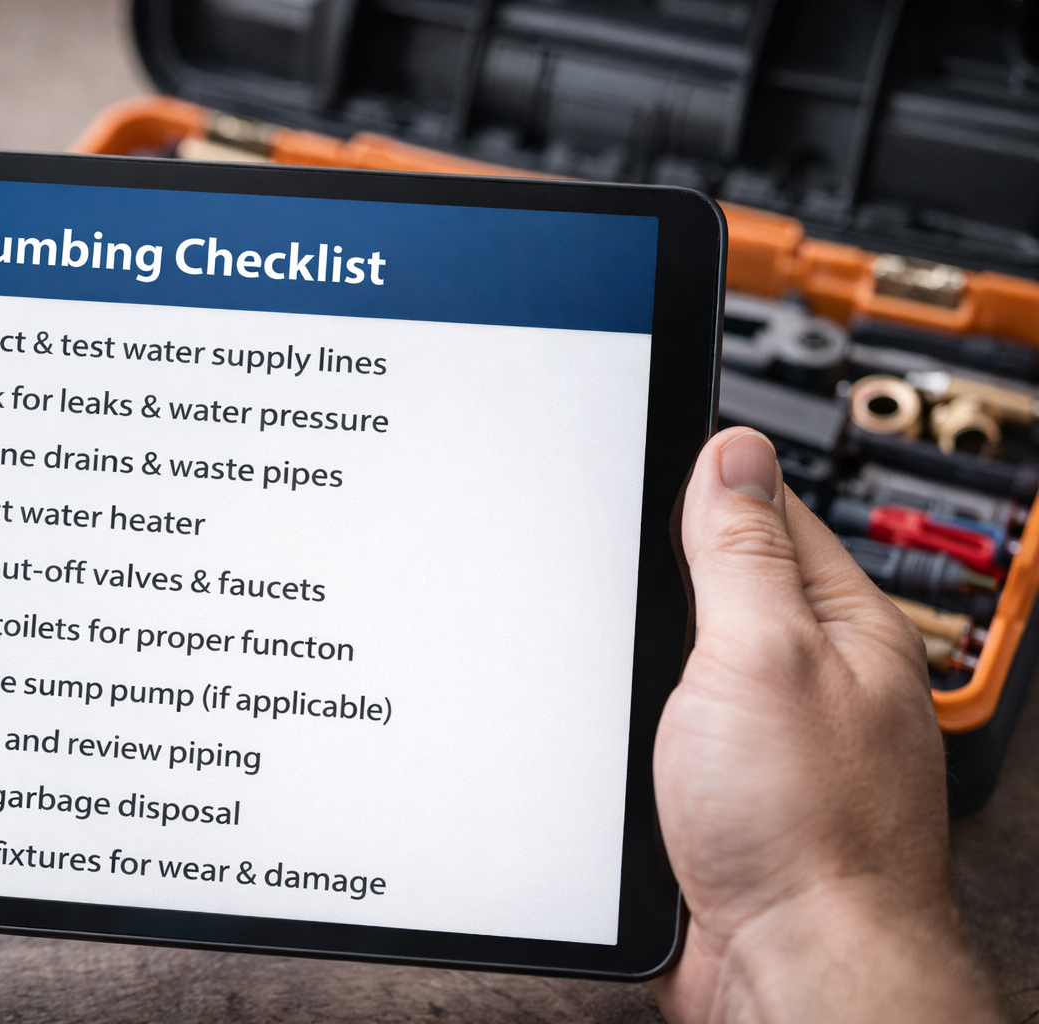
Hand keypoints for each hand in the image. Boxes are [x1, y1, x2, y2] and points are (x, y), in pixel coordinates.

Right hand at [650, 426, 1005, 1022]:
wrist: (785, 968)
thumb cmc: (805, 830)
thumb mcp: (762, 655)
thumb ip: (742, 552)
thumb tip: (733, 453)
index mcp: (837, 626)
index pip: (766, 512)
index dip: (702, 473)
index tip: (641, 437)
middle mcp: (803, 675)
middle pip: (719, 581)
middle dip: (658, 561)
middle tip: (606, 525)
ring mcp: (757, 734)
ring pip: (679, 655)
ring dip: (637, 643)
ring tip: (598, 602)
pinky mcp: (713, 789)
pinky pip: (660, 721)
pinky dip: (627, 709)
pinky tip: (602, 702)